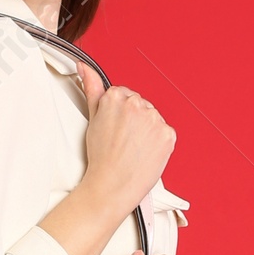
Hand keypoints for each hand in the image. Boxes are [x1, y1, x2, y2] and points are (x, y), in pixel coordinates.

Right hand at [37, 69, 175, 254]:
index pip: (124, 96)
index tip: (115, 129)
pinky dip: (158, 143)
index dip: (119, 115)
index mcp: (117, 97)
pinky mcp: (168, 135)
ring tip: (133, 149)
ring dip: (147, 131)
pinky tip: (144, 153)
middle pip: (140, 106)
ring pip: (153, 119)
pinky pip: (165, 134)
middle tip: (122, 141)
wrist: (111, 187)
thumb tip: (85, 68)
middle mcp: (137, 105)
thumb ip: (92, 88)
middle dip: (134, 121)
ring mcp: (154, 120)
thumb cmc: (101, 158)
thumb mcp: (92, 119)